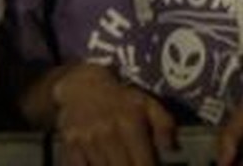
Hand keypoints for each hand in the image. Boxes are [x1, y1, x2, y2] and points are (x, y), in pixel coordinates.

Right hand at [50, 62, 174, 165]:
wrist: (81, 85)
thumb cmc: (119, 98)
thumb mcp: (145, 103)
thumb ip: (163, 123)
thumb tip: (171, 148)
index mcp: (130, 122)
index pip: (144, 163)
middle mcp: (109, 133)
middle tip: (134, 163)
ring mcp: (88, 141)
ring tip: (118, 160)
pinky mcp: (71, 147)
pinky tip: (101, 161)